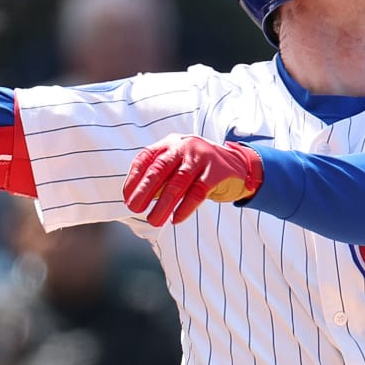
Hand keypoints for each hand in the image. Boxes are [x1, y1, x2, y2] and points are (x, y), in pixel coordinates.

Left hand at [124, 135, 262, 225]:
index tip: (126, 197)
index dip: (134, 178)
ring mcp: (201, 157)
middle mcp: (184, 146)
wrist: (238, 164)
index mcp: (170, 144)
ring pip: (178, 183)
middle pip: (160, 169)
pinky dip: (185, 208)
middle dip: (145, 191)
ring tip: (153, 221)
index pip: (146, 158)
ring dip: (163, 204)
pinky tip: (176, 219)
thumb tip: (138, 199)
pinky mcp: (216, 172)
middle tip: (134, 209)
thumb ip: (160, 180)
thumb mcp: (177, 167)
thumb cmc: (198, 169)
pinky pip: (197, 192)